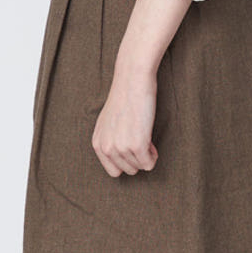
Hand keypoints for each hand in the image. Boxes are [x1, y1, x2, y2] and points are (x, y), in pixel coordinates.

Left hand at [89, 0, 192, 177]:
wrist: (132, 80)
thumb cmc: (124, 99)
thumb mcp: (108, 123)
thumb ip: (110, 142)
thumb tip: (122, 163)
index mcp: (98, 144)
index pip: (114, 172)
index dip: (126, 162)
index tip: (131, 147)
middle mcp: (106, 148)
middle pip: (128, 171)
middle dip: (137, 158)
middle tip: (140, 137)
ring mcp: (120, 148)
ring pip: (140, 167)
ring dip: (146, 155)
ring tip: (144, 134)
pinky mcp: (136, 145)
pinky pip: (149, 164)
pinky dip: (153, 155)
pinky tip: (150, 139)